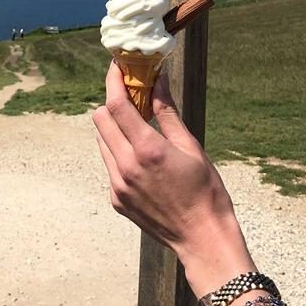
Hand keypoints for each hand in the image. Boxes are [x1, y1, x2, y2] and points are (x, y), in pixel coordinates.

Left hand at [92, 62, 253, 296]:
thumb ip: (167, 113)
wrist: (203, 239)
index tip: (117, 66)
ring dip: (114, 129)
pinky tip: (142, 160)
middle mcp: (126, 167)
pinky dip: (119, 153)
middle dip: (111, 103)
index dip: (113, 81)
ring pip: (102, 143)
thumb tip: (158, 80)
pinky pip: (109, 166)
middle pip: (100, 120)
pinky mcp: (116, 200)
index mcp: (147, 150)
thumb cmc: (205, 191)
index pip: (116, 105)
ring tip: (138, 129)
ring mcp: (118, 186)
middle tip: (131, 97)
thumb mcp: (191, 147)